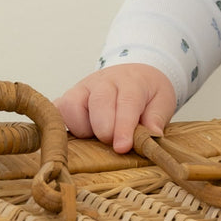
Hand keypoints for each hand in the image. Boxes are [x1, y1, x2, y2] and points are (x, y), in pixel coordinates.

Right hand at [55, 65, 176, 153]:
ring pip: (71, 105)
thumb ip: (157, 118)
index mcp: (131, 82)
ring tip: (97, 137)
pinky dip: (63, 124)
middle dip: (104, 130)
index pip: (126, 103)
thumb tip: (152, 135)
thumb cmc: (148, 92)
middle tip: (114, 145)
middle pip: (98, 103)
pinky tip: (79, 135)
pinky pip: (57, 109)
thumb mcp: (163, 101)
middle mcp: (103, 81)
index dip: (123, 127)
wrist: (136, 73)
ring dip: (82, 128)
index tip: (122, 147)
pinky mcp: (68, 96)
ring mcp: (82, 87)